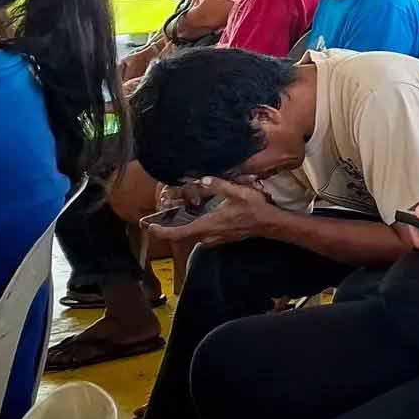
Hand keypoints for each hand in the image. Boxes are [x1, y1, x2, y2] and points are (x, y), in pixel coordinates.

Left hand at [153, 177, 274, 246]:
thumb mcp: (238, 192)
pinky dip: (194, 227)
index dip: (160, 231)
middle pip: (181, 235)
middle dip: (169, 227)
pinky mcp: (221, 238)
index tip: (149, 226)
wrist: (270, 223)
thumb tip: (201, 179)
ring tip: (176, 215)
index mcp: (207, 225)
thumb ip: (218, 185)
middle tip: (159, 217)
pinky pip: (201, 235)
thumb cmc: (254, 209)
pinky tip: (197, 216)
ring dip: (182, 227)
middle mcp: (208, 236)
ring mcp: (215, 239)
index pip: (177, 233)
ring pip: (191, 235)